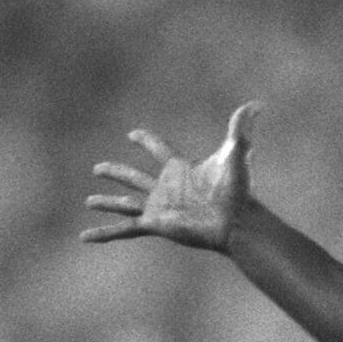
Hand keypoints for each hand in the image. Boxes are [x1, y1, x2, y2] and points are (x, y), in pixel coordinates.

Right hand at [82, 102, 259, 250]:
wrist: (234, 223)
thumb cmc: (236, 192)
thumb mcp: (235, 155)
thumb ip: (241, 129)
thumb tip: (256, 104)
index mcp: (180, 169)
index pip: (159, 150)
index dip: (146, 140)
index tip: (133, 134)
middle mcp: (166, 189)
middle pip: (135, 178)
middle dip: (116, 172)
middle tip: (98, 168)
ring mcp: (159, 208)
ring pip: (126, 203)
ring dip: (107, 202)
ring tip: (89, 201)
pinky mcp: (155, 225)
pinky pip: (124, 230)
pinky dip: (104, 233)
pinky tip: (85, 237)